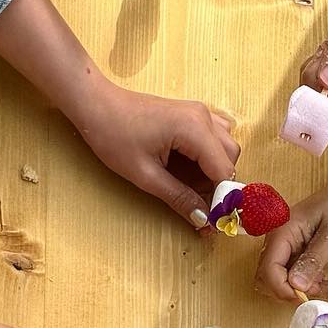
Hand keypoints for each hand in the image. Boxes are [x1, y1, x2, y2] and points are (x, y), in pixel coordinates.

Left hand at [76, 83, 239, 228]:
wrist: (97, 106)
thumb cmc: (114, 135)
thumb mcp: (145, 175)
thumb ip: (178, 197)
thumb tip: (202, 220)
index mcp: (194, 128)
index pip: (224, 170)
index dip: (222, 199)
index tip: (213, 221)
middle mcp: (203, 117)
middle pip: (230, 158)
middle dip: (220, 186)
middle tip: (201, 208)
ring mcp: (199, 113)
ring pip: (225, 148)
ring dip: (215, 172)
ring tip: (193, 190)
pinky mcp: (191, 115)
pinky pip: (214, 138)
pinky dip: (209, 157)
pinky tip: (191, 170)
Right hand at [254, 180, 327, 300]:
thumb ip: (313, 261)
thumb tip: (295, 286)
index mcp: (283, 231)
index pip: (268, 269)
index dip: (283, 288)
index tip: (306, 296)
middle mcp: (281, 241)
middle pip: (271, 279)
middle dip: (294, 292)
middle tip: (322, 290)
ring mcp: (291, 249)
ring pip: (287, 282)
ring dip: (310, 291)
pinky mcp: (302, 256)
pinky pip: (303, 279)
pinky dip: (320, 286)